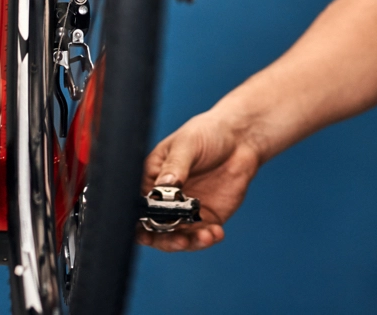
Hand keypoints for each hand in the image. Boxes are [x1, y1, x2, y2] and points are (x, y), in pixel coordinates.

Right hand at [137, 110, 265, 251]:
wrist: (239, 138)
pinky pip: (201, 235)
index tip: (145, 230)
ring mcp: (184, 211)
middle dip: (164, 239)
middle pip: (153, 229)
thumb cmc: (207, 133)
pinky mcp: (205, 217)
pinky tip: (215, 233)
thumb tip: (163, 186)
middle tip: (179, 241)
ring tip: (203, 237)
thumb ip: (175, 166)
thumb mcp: (187, 143)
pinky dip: (207, 238)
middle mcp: (164, 200)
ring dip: (187, 243)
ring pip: (177, 237)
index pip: (136, 205)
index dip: (137, 221)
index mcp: (151, 179)